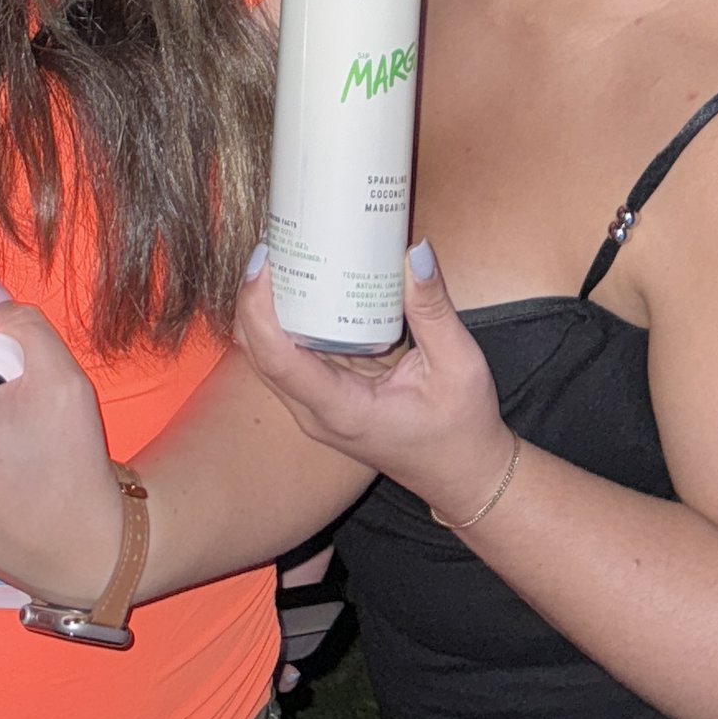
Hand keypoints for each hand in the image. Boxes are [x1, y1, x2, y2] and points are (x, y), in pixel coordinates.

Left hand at [235, 241, 512, 522]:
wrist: (463, 474)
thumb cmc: (463, 428)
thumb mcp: (459, 365)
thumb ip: (433, 310)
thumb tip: (415, 253)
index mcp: (342, 409)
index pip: (276, 358)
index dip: (258, 307)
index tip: (265, 260)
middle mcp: (316, 412)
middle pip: (259, 352)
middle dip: (254, 297)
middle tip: (275, 244)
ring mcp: (315, 408)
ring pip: (267, 354)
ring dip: (266, 307)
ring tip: (283, 254)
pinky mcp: (324, 398)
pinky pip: (290, 356)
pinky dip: (287, 320)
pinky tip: (304, 284)